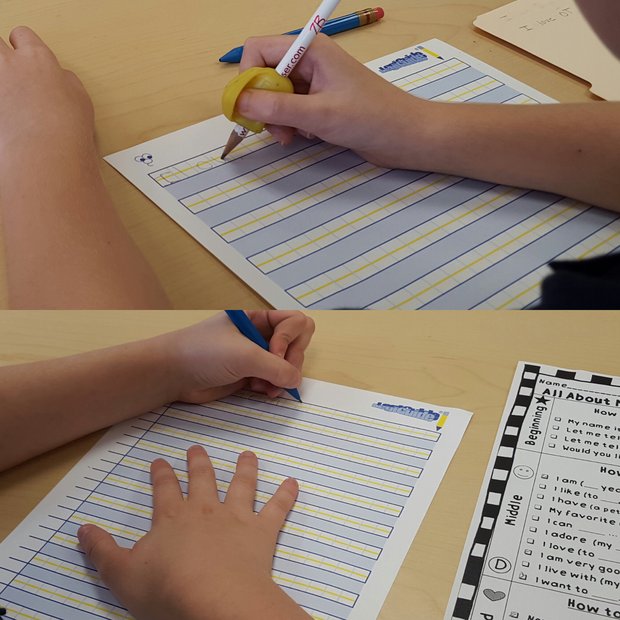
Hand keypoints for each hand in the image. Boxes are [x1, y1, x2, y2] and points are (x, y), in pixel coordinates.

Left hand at [0, 27, 93, 161]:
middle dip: (3, 57)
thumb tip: (62, 78)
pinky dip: (1, 107)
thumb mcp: (81, 100)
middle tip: (10, 75)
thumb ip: (67, 81)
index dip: (24, 48)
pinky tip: (9, 120)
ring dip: (2, 80)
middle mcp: (10, 65)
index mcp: (38, 59)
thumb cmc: (66, 130)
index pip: (23, 36)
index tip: (25, 60)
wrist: (47, 155)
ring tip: (10, 100)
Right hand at [78, 447, 310, 619]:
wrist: (214, 599)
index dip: (161, 474)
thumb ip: (102, 551)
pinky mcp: (262, 532)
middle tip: (197, 448)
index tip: (160, 460)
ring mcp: (237, 518)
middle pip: (202, 478)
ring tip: (248, 455)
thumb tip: (82, 528)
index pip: (164, 488)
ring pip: (242, 485)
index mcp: (172, 517)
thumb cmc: (166, 589)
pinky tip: (294, 483)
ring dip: (245, 468)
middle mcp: (205, 510)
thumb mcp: (122, 575)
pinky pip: (277, 509)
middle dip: (198, 462)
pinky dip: (286, 495)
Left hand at [160, 310, 314, 402]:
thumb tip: (296, 381)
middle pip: (296, 344)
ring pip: (287, 364)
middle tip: (275, 374)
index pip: (295, 322)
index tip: (273, 354)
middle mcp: (260, 334)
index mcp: (258, 318)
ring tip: (265, 387)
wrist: (172, 374)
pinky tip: (260, 391)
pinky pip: (274, 380)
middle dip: (290, 361)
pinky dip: (273, 387)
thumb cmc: (204, 353)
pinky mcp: (249, 375)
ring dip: (282, 377)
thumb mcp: (244, 355)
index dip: (290, 340)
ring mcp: (255, 356)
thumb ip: (276, 367)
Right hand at [236, 35, 431, 168]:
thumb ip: (277, 107)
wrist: (405, 137)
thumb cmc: (371, 118)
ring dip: (277, 119)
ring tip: (291, 137)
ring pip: (275, 96)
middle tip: (275, 130)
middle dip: (263, 104)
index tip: (250, 108)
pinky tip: (307, 135)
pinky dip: (291, 125)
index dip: (247, 78)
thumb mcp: (319, 114)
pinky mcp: (320, 102)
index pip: (257, 50)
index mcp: (309, 50)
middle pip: (263, 75)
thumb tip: (239, 102)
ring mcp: (314, 82)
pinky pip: (290, 109)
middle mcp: (308, 61)